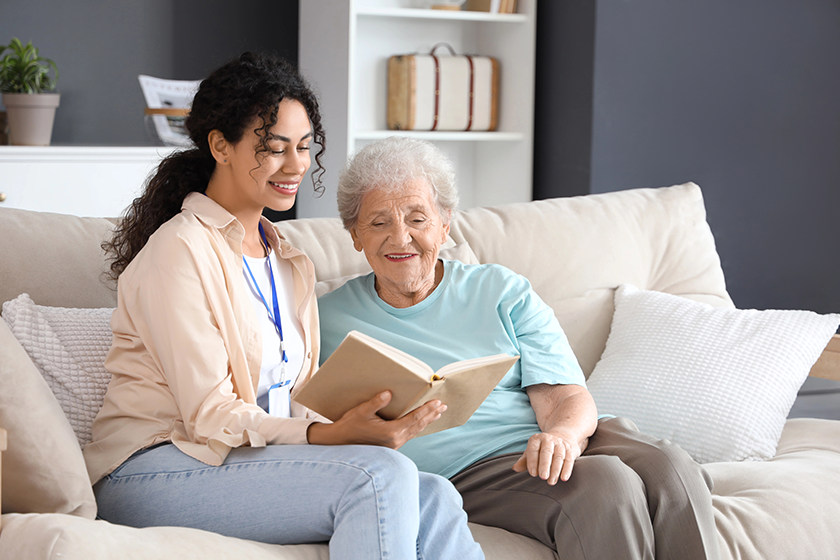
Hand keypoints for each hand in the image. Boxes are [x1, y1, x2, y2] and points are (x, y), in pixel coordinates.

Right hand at [307, 391, 445, 448]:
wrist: (340, 443)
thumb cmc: (349, 426)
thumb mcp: (361, 411)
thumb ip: (376, 402)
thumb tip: (388, 393)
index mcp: (391, 432)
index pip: (414, 418)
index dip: (427, 409)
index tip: (437, 402)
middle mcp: (395, 440)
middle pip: (418, 425)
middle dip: (431, 414)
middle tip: (443, 406)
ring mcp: (394, 444)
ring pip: (415, 431)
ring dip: (427, 421)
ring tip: (437, 413)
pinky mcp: (391, 445)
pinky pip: (409, 434)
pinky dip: (418, 426)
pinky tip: (420, 423)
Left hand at [512, 431, 586, 484]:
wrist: (563, 435)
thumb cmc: (542, 448)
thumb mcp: (532, 452)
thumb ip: (524, 461)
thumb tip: (515, 469)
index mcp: (536, 439)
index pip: (533, 450)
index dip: (532, 461)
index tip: (533, 474)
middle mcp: (548, 440)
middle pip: (547, 452)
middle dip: (545, 465)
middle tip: (543, 477)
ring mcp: (560, 444)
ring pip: (558, 457)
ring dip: (555, 470)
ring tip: (551, 482)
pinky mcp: (570, 450)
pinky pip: (569, 460)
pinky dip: (567, 469)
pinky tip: (564, 478)